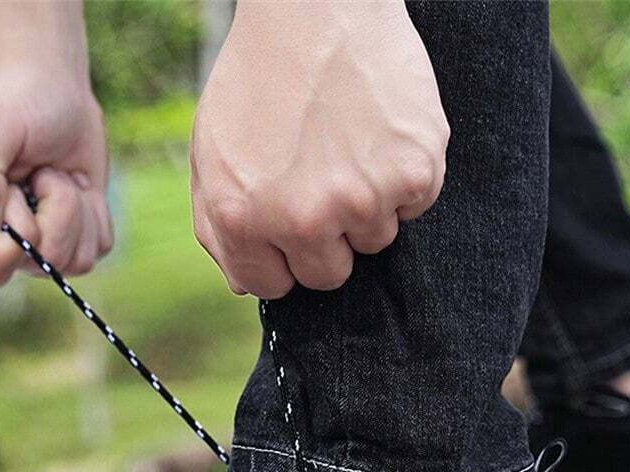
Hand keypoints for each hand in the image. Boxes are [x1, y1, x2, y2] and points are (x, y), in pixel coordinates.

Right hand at [0, 69, 111, 286]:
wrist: (53, 92)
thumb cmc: (13, 105)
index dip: (11, 250)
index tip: (21, 201)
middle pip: (39, 263)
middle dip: (51, 210)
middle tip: (37, 171)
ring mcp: (39, 244)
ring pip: (73, 262)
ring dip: (75, 210)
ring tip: (55, 176)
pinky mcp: (74, 239)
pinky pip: (96, 249)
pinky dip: (95, 214)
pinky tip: (77, 186)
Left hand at [191, 0, 448, 297]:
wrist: (317, 3)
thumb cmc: (259, 77)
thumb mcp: (213, 152)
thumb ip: (218, 227)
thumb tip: (246, 282)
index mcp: (244, 220)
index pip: (276, 286)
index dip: (284, 254)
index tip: (292, 222)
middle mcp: (302, 220)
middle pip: (330, 275)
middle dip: (327, 238)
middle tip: (324, 179)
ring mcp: (361, 198)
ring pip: (376, 239)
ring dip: (368, 202)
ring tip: (350, 142)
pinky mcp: (413, 172)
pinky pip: (416, 205)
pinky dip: (405, 175)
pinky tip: (380, 132)